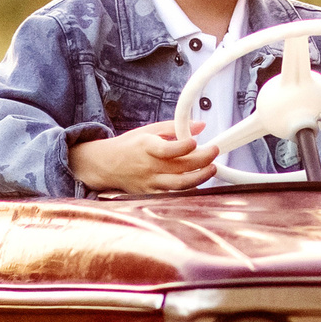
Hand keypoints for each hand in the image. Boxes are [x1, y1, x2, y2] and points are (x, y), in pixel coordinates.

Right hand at [69, 119, 216, 193]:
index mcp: (147, 147)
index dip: (184, 146)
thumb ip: (175, 126)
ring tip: (212, 169)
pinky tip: (198, 183)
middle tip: (214, 151)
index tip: (196, 141)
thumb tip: (200, 125)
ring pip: (179, 185)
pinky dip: (187, 191)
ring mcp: (150, 182)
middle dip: (203, 160)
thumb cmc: (130, 146)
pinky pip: (172, 195)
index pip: (167, 149)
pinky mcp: (150, 194)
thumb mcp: (149, 130)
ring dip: (199, 178)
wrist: (106, 165)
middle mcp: (149, 166)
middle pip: (181, 167)